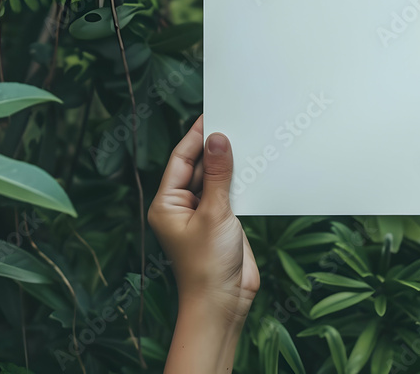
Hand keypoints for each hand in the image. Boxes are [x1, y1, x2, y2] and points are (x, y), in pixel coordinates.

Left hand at [148, 114, 258, 323]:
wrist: (223, 303)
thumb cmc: (207, 266)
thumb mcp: (214, 214)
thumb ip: (218, 175)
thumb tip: (218, 140)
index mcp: (166, 204)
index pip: (180, 159)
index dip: (195, 136)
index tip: (211, 115)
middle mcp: (181, 207)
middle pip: (197, 167)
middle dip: (214, 148)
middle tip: (234, 122)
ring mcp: (202, 215)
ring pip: (215, 179)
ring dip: (229, 164)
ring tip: (246, 139)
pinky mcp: (222, 223)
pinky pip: (229, 193)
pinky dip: (239, 181)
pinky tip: (253, 166)